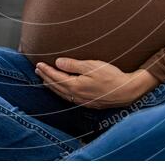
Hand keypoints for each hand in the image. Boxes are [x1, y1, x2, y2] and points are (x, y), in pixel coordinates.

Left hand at [34, 57, 158, 108]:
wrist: (126, 91)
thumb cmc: (111, 76)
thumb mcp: (91, 66)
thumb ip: (73, 65)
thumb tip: (58, 62)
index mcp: (75, 85)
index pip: (55, 77)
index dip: (46, 70)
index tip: (38, 64)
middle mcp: (75, 95)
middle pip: (56, 86)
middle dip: (46, 77)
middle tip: (38, 70)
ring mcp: (81, 101)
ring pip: (61, 93)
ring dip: (52, 86)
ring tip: (45, 79)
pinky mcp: (87, 103)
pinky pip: (68, 98)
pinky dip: (61, 92)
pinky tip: (62, 90)